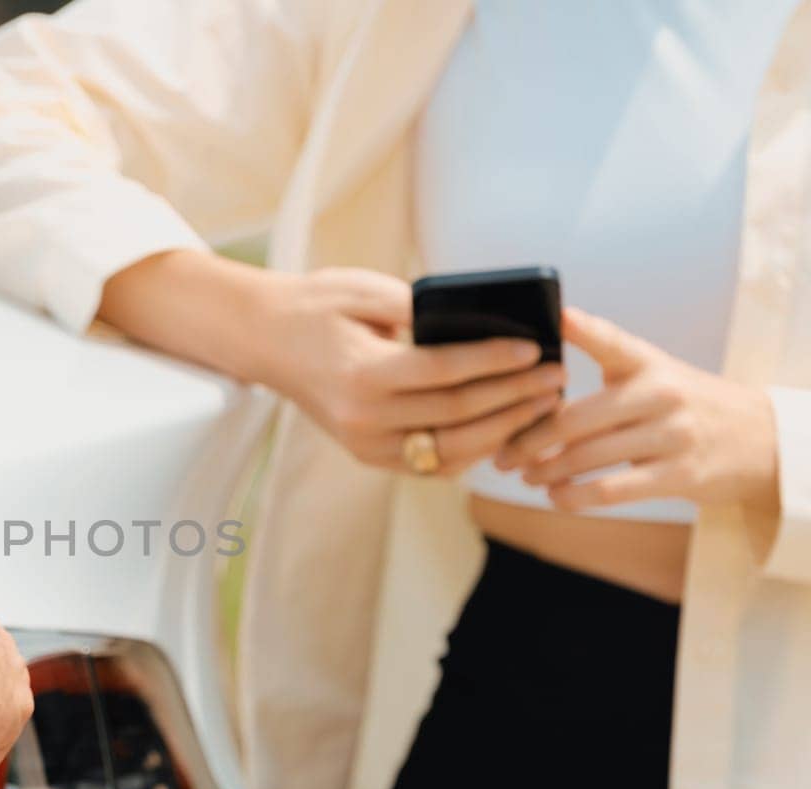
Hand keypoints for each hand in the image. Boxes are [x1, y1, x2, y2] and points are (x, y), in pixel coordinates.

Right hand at [246, 269, 564, 472]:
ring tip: (542, 406)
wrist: (265, 341)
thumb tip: (481, 325)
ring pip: (451, 449)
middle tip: (557, 378)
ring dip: (503, 430)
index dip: (495, 361)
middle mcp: (364, 418)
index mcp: (362, 373)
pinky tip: (505, 428)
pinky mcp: (368, 454)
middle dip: (514, 397)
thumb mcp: (365, 291)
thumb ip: (419, 311)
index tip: (536, 348)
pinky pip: (432, 462)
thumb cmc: (317, 306)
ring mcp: (365, 443)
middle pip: (456, 414)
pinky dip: (472, 450)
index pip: (444, 372)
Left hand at [496, 308, 779, 511]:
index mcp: (648, 363)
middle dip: (529, 441)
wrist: (755, 437)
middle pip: (576, 418)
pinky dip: (574, 497)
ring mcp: (672, 434)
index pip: (612, 340)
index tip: (555, 316)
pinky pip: (612, 490)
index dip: (583, 327)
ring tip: (524, 477)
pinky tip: (556, 497)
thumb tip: (538, 351)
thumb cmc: (680, 402)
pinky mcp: (679, 474)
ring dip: (546, 472)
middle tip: (502, 455)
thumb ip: (603, 357)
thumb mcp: (651, 370)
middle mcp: (661, 394)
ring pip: (589, 457)